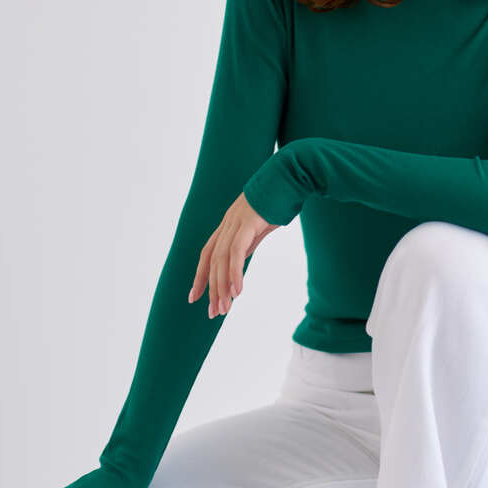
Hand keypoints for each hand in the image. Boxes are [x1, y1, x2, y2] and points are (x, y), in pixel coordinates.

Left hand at [189, 192, 278, 317]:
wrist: (292, 175)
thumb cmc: (280, 199)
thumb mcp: (262, 226)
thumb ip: (249, 241)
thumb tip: (241, 258)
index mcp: (229, 224)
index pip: (208, 254)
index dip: (200, 275)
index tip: (195, 297)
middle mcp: (228, 223)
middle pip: (212, 260)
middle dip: (211, 288)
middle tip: (214, 312)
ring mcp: (236, 221)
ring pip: (221, 259)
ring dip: (222, 286)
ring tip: (224, 308)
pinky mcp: (248, 221)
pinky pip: (237, 252)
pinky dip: (235, 273)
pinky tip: (237, 291)